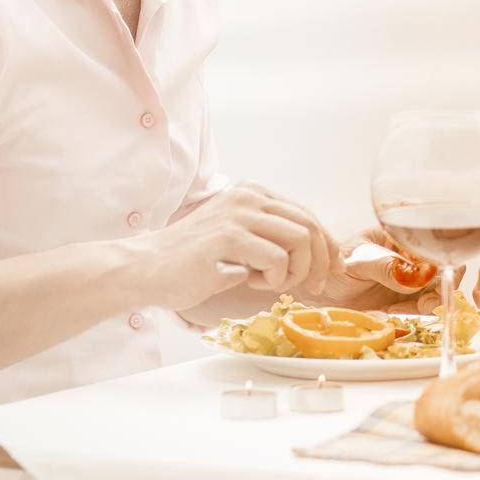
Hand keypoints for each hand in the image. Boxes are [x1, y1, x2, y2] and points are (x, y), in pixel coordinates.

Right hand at [132, 182, 340, 309]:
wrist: (146, 268)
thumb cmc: (193, 261)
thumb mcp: (239, 240)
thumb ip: (270, 239)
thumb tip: (316, 256)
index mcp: (254, 193)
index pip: (307, 214)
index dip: (327, 244)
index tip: (333, 269)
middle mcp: (249, 196)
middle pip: (310, 225)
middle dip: (321, 260)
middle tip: (314, 286)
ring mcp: (238, 214)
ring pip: (300, 239)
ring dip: (296, 270)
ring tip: (272, 283)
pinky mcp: (228, 237)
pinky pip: (276, 258)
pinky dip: (275, 277)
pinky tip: (252, 282)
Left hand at [320, 228, 462, 313]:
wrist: (314, 289)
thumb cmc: (331, 265)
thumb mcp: (356, 261)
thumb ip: (383, 266)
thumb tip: (411, 277)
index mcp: (399, 238)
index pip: (432, 244)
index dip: (441, 261)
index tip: (434, 278)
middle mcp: (408, 258)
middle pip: (441, 270)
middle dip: (439, 287)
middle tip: (425, 303)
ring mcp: (406, 280)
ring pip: (434, 292)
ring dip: (427, 304)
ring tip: (406, 311)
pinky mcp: (400, 302)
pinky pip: (418, 310)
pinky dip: (412, 315)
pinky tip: (393, 314)